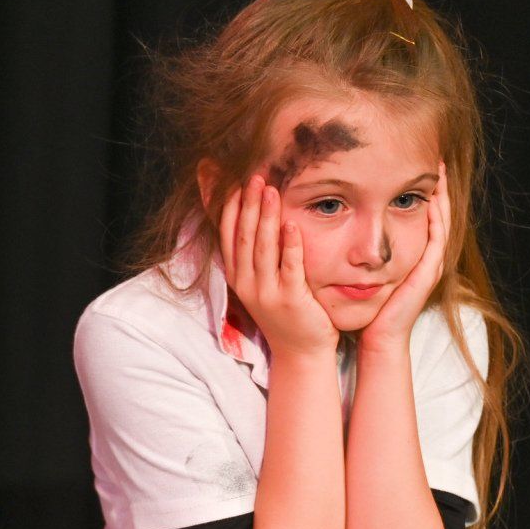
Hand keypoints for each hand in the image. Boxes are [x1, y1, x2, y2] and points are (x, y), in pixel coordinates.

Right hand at [219, 174, 336, 356]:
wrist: (301, 352)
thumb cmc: (286, 313)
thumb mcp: (263, 283)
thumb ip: (257, 256)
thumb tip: (255, 222)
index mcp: (238, 276)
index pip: (228, 235)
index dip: (230, 208)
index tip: (234, 182)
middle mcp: (247, 283)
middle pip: (243, 236)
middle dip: (248, 204)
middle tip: (254, 176)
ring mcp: (267, 292)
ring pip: (262, 248)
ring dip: (266, 217)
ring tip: (270, 190)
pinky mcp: (290, 299)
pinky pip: (289, 267)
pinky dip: (289, 245)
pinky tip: (291, 224)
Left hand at [359, 163, 451, 355]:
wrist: (377, 337)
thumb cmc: (366, 307)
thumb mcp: (363, 270)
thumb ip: (359, 250)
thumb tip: (340, 224)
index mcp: (412, 255)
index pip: (421, 216)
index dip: (422, 193)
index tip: (415, 166)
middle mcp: (425, 258)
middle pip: (437, 214)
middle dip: (437, 188)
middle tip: (435, 161)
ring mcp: (430, 265)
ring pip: (442, 223)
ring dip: (442, 198)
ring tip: (439, 173)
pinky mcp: (427, 274)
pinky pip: (437, 240)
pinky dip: (437, 220)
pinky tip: (433, 201)